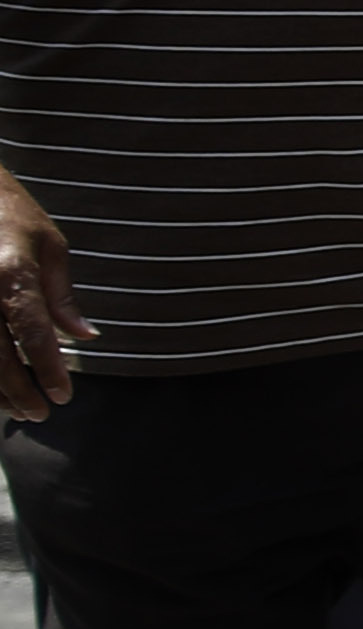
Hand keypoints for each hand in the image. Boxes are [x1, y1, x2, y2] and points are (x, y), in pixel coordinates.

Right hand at [0, 169, 88, 420]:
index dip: (48, 369)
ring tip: (15, 410)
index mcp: (13, 273)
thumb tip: (85, 338)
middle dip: (18, 390)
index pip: (33, 332)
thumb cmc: (11, 213)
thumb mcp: (50, 245)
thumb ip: (62, 296)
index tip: (63, 397)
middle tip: (39, 415)